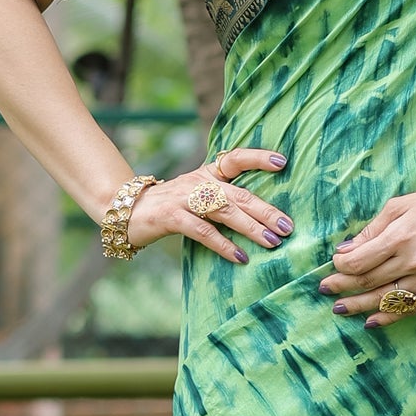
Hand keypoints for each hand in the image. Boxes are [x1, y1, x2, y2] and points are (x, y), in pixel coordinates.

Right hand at [126, 145, 291, 264]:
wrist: (127, 212)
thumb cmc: (172, 207)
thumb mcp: (198, 194)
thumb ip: (224, 198)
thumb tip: (263, 215)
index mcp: (207, 173)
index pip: (235, 158)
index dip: (258, 158)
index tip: (282, 162)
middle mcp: (199, 182)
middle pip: (239, 193)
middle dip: (266, 210)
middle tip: (288, 226)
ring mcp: (184, 198)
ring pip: (225, 211)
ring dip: (251, 227)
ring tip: (273, 241)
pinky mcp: (172, 217)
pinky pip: (203, 231)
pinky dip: (223, 244)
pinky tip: (241, 256)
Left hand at [322, 183, 415, 327]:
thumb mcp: (400, 206)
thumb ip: (371, 230)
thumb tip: (345, 250)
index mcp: (400, 237)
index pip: (359, 262)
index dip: (341, 267)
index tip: (334, 265)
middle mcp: (414, 261)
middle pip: (368, 282)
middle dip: (343, 287)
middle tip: (326, 290)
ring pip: (386, 299)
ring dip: (359, 306)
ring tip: (340, 309)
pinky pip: (410, 309)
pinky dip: (388, 317)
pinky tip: (371, 320)